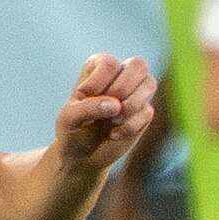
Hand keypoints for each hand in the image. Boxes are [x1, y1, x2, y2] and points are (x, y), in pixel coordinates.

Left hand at [54, 56, 156, 171]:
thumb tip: (117, 105)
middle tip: (106, 108)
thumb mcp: (69, 118)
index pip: (110, 64)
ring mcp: (136, 92)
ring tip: (114, 120)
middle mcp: (121, 74)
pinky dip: (130, 126)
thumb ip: (87, 108)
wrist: (82, 156)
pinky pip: (147, 112)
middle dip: (121, 89)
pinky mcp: (144, 112)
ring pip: (149, 83)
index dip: (99, 84)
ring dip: (132, 104)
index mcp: (99, 66)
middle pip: (137, 65)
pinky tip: (114, 135)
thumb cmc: (72, 130)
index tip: (84, 98)